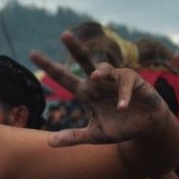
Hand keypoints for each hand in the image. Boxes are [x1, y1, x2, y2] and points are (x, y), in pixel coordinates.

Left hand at [30, 32, 166, 146]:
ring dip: (100, 71)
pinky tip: (122, 107)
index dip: (49, 66)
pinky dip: (123, 95)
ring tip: (94, 77)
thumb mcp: (94, 135)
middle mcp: (98, 82)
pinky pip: (126, 83)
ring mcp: (115, 80)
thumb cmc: (120, 128)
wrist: (146, 129)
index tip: (32, 53)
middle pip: (84, 60)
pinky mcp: (134, 81)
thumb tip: (48, 143)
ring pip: (106, 68)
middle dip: (75, 47)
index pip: (63, 77)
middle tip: (64, 35)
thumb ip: (73, 137)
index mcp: (86, 92)